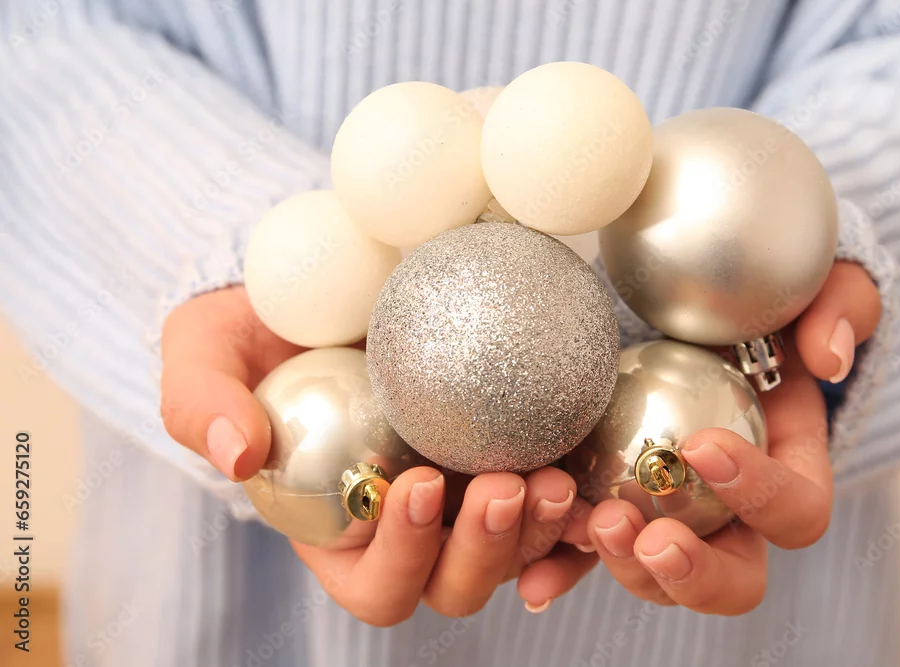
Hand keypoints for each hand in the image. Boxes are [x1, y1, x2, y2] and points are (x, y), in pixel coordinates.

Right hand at [159, 286, 577, 624]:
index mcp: (338, 529)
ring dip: (540, 531)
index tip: (416, 482)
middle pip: (456, 584)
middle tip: (504, 485)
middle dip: (484, 551)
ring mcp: (465, 496)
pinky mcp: (508, 452)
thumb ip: (203, 403)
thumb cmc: (255, 329)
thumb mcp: (205, 354)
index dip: (401, 556)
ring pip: (516, 554)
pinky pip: (553, 504)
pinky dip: (576, 505)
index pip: (375, 582)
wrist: (325, 283)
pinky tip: (586, 467)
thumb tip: (238, 454)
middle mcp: (408, 527)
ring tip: (554, 477)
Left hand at [517, 260, 881, 613]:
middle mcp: (736, 518)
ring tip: (590, 525)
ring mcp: (676, 525)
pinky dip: (564, 571)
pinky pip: (592, 557)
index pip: (797, 511)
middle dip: (695, 573)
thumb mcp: (813, 290)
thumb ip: (838, 309)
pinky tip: (532, 580)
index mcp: (791, 476)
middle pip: (734, 580)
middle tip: (652, 535)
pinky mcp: (619, 513)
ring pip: (659, 580)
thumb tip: (829, 357)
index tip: (703, 446)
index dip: (760, 493)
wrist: (694, 322)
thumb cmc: (759, 310)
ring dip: (625, 568)